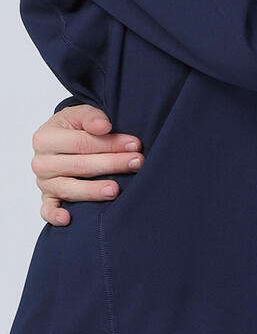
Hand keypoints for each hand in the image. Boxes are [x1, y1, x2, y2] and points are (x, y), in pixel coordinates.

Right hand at [31, 105, 143, 226]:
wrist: (61, 139)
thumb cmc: (74, 127)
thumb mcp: (80, 114)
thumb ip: (91, 117)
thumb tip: (104, 127)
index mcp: (45, 138)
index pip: (82, 143)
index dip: (110, 144)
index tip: (135, 144)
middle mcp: (42, 162)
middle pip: (80, 166)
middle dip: (111, 164)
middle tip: (136, 163)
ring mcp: (44, 182)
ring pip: (69, 189)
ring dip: (93, 191)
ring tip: (115, 190)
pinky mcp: (47, 198)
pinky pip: (47, 210)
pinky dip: (55, 215)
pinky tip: (68, 218)